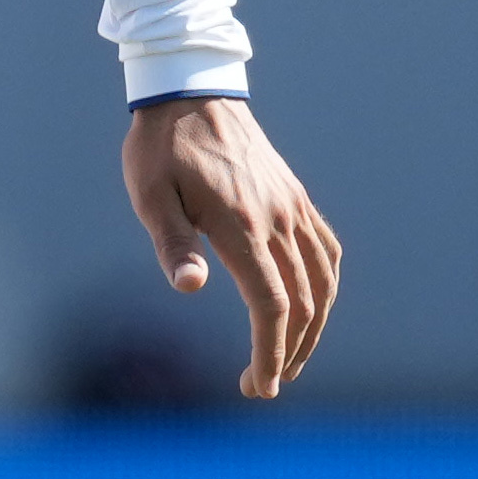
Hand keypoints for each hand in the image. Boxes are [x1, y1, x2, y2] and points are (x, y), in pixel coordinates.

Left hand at [126, 97, 340, 399]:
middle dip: (287, 353)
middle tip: (261, 385)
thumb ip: (173, 244)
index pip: (272, 306)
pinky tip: (312, 305)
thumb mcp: (151, 196)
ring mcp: (292, 207)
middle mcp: (278, 219)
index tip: (260, 387)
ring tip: (290, 358)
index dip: (270, 353)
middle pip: (304, 303)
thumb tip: (191, 289)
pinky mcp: (295, 196)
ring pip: (323, 281)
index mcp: (242, 226)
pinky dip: (326, 286)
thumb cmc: (160, 149)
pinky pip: (325, 249)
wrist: (191, 91)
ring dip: (314, 328)